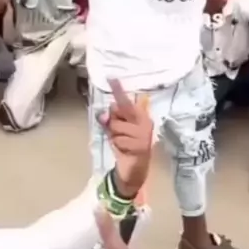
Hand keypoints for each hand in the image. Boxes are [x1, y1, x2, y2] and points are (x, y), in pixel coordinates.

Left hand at [99, 79, 152, 198]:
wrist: (135, 170)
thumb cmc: (127, 146)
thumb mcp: (115, 132)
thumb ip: (109, 121)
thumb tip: (103, 115)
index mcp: (140, 115)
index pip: (126, 101)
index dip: (118, 90)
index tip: (111, 78)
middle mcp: (144, 122)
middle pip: (118, 112)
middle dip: (113, 121)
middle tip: (119, 133)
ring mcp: (144, 134)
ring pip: (116, 127)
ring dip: (115, 136)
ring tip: (123, 143)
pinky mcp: (141, 146)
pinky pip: (119, 140)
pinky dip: (118, 146)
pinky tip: (125, 151)